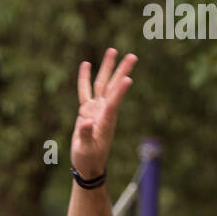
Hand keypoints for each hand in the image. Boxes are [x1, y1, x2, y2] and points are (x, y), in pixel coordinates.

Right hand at [71, 49, 135, 179]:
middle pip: (113, 87)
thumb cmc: (88, 159)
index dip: (120, 91)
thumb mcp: (86, 149)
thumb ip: (85, 135)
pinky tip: (87, 64)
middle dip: (122, 71)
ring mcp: (96, 109)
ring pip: (102, 84)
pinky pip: (85, 91)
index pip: (114, 103)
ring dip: (108, 67)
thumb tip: (84, 121)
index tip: (129, 78)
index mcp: (105, 121)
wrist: (88, 165)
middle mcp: (103, 112)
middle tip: (132, 55)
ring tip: (113, 50)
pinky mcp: (87, 111)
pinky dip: (85, 78)